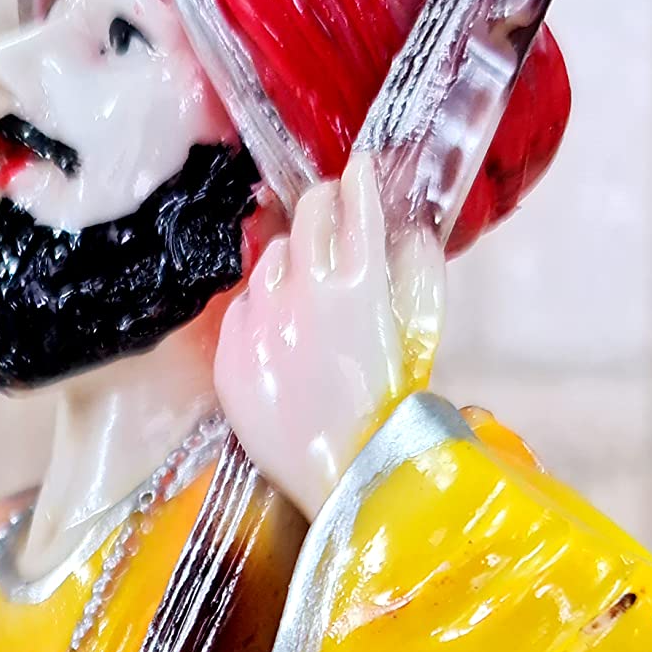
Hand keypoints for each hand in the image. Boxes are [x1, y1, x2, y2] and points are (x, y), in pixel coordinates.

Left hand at [214, 152, 445, 519]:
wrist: (348, 479)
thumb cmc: (394, 412)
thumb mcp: (421, 335)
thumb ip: (416, 272)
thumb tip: (409, 226)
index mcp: (358, 286)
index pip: (354, 204)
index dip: (359, 180)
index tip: (360, 172)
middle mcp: (302, 296)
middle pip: (306, 216)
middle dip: (323, 203)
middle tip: (331, 207)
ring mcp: (259, 325)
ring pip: (270, 258)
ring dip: (291, 259)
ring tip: (306, 283)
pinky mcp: (230, 355)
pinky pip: (242, 307)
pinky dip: (262, 309)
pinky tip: (281, 331)